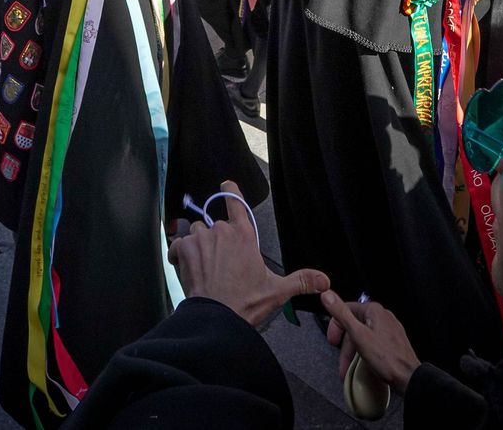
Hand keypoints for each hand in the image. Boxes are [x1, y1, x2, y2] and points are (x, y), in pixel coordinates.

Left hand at [169, 181, 329, 326]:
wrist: (218, 318)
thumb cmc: (246, 302)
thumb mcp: (277, 291)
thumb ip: (301, 281)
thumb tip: (325, 280)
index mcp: (243, 235)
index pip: (236, 203)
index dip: (230, 191)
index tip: (226, 184)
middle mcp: (221, 231)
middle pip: (214, 226)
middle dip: (216, 240)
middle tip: (221, 264)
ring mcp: (200, 238)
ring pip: (196, 233)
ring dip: (198, 245)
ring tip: (205, 267)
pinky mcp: (183, 249)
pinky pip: (177, 245)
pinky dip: (180, 254)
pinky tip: (188, 269)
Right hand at [321, 290, 421, 395]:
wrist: (408, 378)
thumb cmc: (385, 358)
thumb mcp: (357, 334)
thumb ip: (341, 313)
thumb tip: (327, 294)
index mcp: (374, 311)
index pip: (346, 310)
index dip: (335, 327)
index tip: (332, 341)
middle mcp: (383, 316)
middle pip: (354, 326)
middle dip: (345, 346)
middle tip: (341, 361)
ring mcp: (389, 329)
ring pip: (363, 336)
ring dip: (353, 353)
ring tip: (348, 369)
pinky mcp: (392, 342)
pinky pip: (373, 343)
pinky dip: (364, 353)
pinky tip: (361, 365)